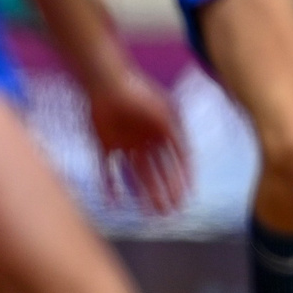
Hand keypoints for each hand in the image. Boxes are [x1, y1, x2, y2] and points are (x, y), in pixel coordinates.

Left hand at [87, 65, 188, 214]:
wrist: (104, 80)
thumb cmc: (138, 91)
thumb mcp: (165, 111)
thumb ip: (176, 133)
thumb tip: (189, 157)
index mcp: (162, 133)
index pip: (176, 162)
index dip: (181, 180)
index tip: (186, 197)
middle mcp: (144, 141)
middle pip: (156, 172)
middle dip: (163, 192)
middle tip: (168, 212)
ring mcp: (124, 144)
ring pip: (134, 175)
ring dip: (142, 193)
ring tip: (149, 212)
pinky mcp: (103, 144)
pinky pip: (107, 170)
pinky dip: (110, 185)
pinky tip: (115, 202)